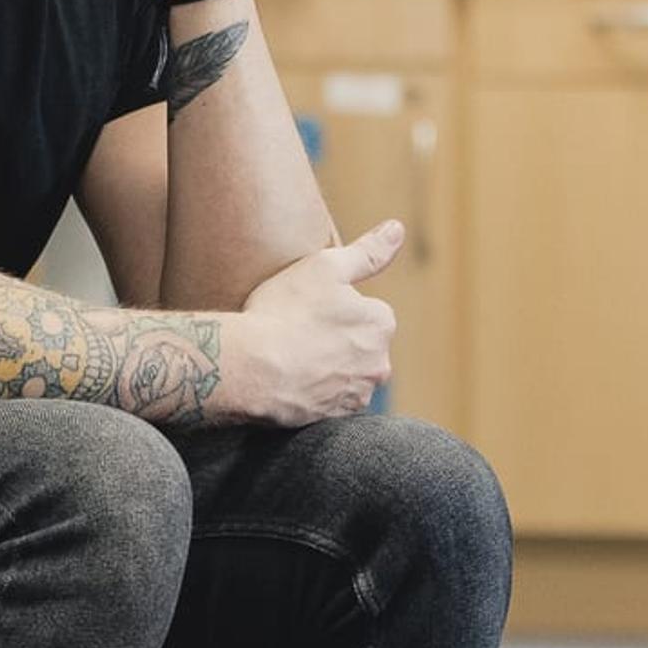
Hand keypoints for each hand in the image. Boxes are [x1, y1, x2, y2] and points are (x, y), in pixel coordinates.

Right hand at [216, 222, 403, 425]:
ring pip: (345, 373)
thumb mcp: (325, 267)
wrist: (251, 369)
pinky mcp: (334, 418)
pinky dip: (314, 390)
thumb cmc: (285, 312)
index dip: (335, 307)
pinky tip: (290, 380)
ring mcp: (357, 394)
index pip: (367, 311)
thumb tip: (397, 229)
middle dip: (336, 339)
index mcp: (381, 324)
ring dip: (326, 366)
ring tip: (290, 356)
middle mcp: (379, 363)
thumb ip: (368, 251)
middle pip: (359, 344)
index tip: (308, 309)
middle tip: (298, 331)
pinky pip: (328, 399)